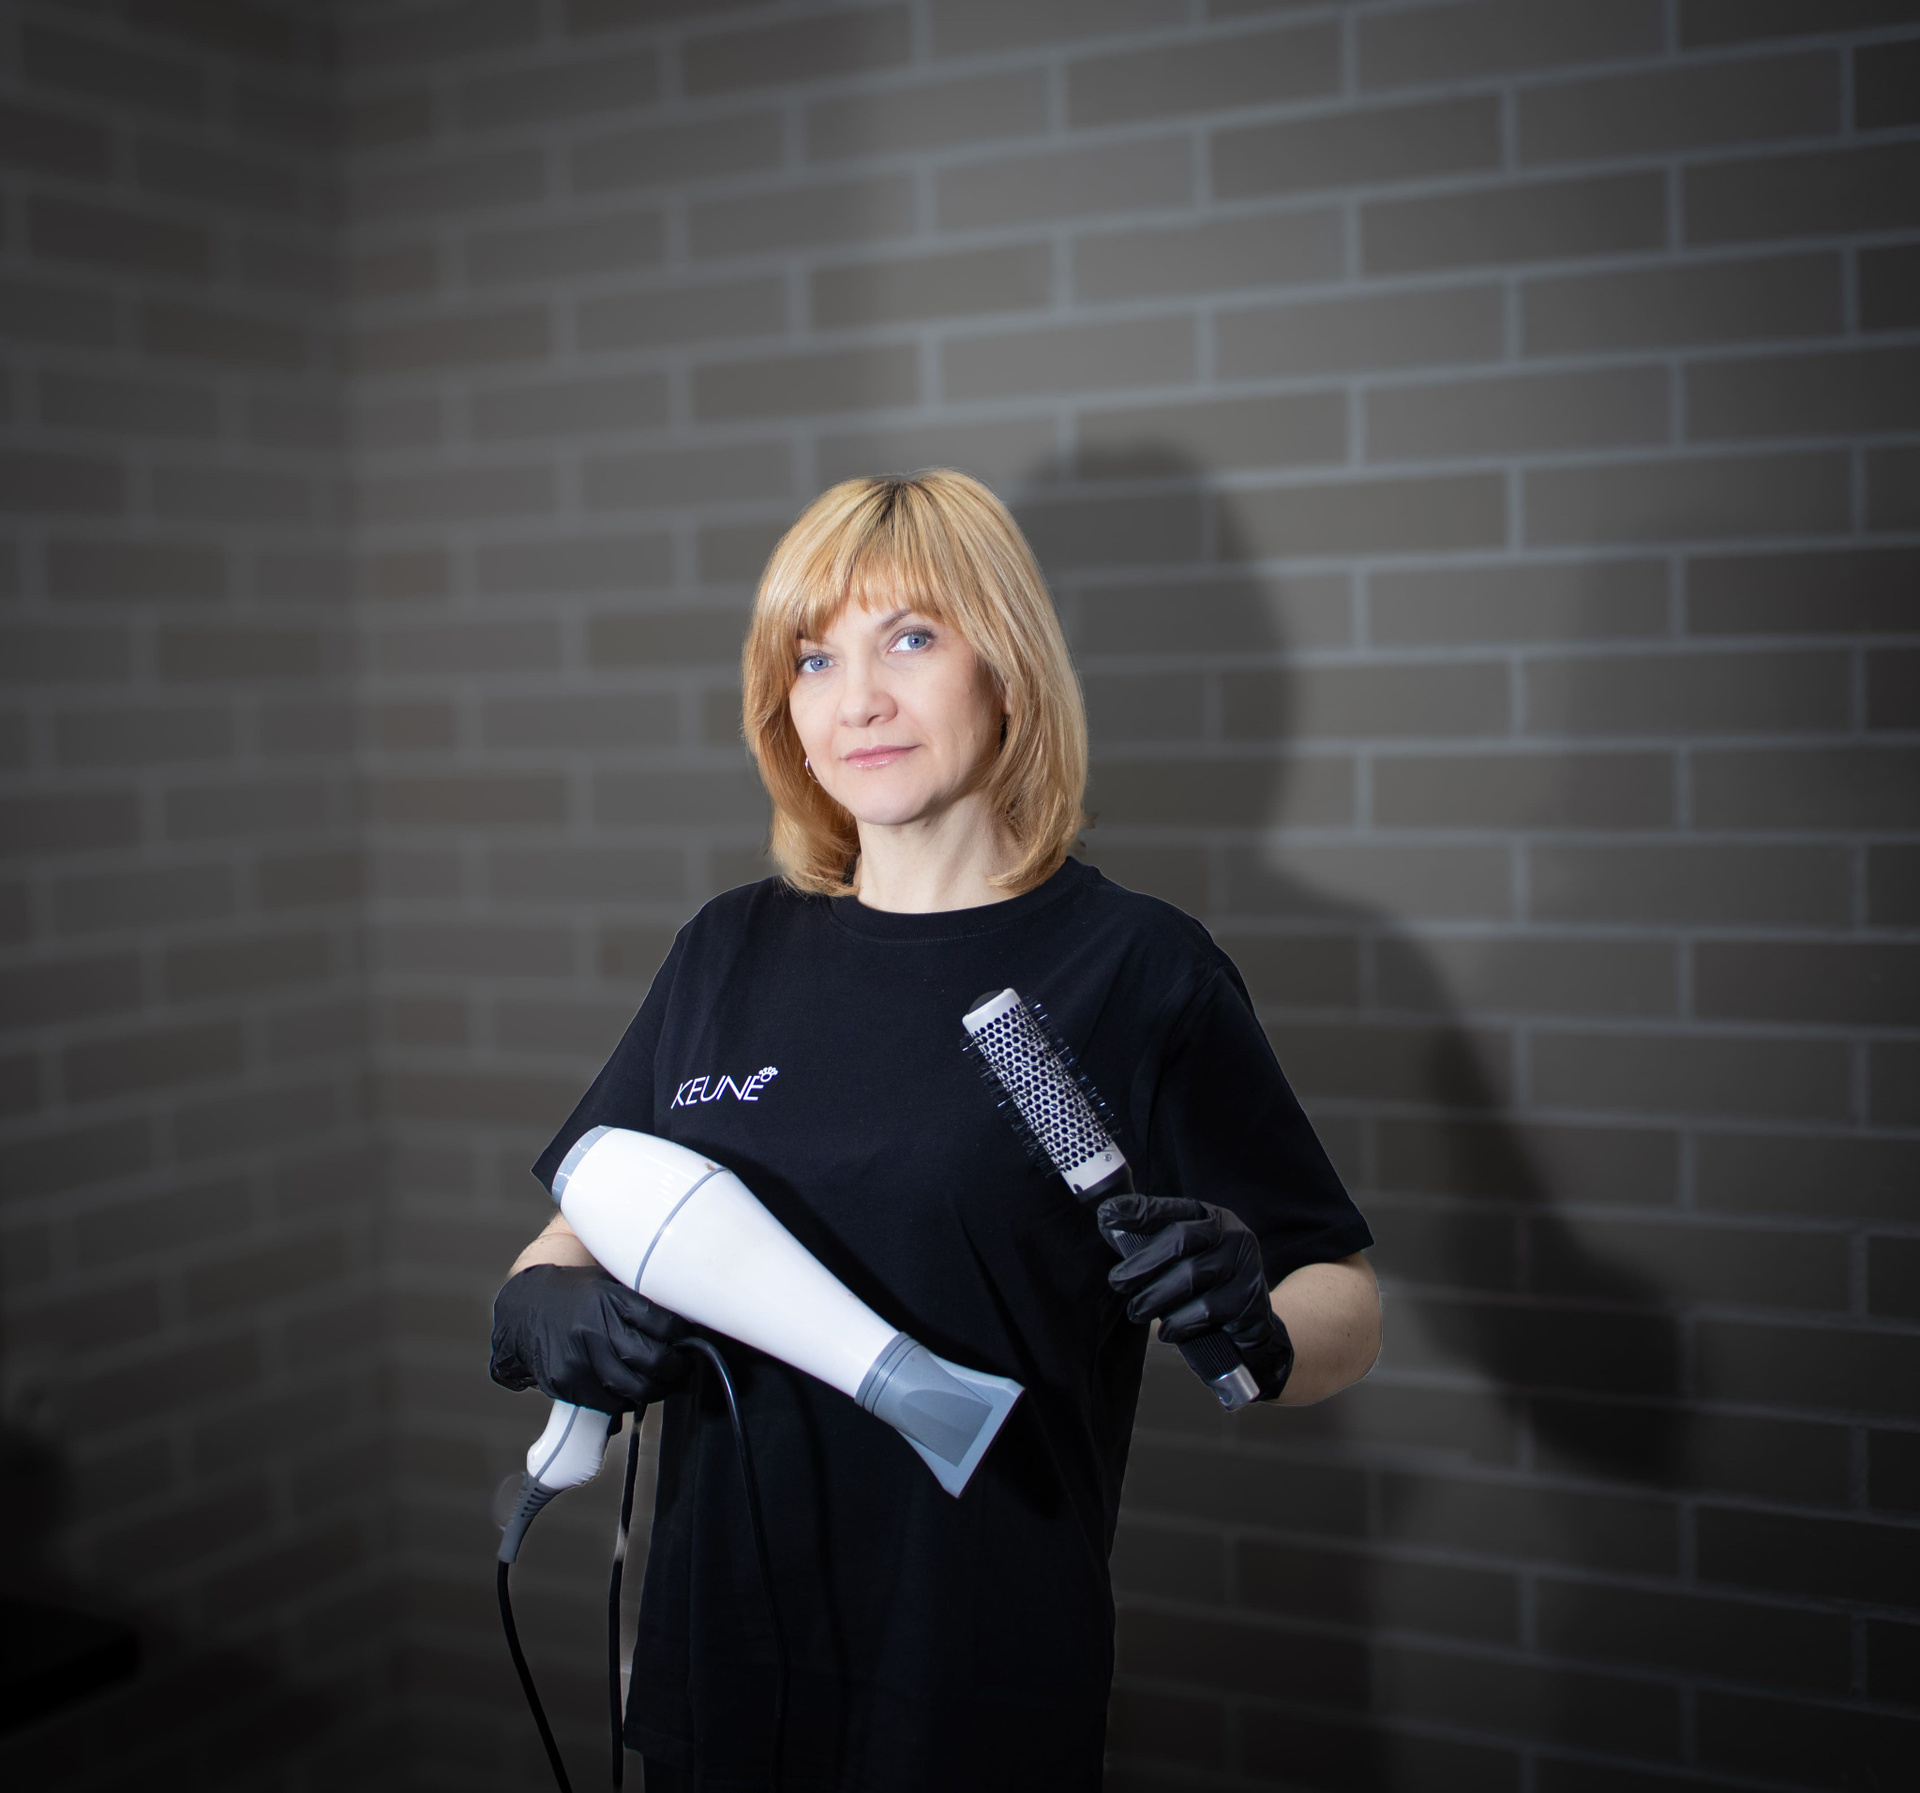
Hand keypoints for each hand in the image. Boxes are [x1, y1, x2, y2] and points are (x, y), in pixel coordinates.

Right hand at [490, 1263, 687, 1413]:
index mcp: (611, 1298)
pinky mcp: (567, 1381)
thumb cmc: (576, 1298)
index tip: (687, 1343)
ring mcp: (579, 1357)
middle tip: (680, 1369)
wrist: (524, 1309)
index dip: (683, 1338)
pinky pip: (609, 1403)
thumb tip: (683, 1331)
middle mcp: (595, 1327)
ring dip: (654, 1390)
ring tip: (658, 1382)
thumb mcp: (609, 1285)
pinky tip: (626, 1388)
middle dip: (676, 1370)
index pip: (665, 1324)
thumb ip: (642, 1304)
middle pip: (654, 1361)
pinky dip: (624, 1400)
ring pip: (634, 1389)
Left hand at [1096, 1193, 1294, 1400]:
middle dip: (1141, 1263)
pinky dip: (1178, 1322)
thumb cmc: (1208, 1283)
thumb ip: (1153, 1242)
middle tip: (1117, 1282)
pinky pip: (1204, 1311)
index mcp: (1211, 1217)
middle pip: (1180, 1240)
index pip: (1171, 1209)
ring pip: (1189, 1277)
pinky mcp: (1248, 1301)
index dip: (1139, 1211)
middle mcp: (1232, 1235)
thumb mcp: (1186, 1255)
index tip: (1106, 1214)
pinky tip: (1167, 1330)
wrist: (1252, 1322)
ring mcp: (1244, 1266)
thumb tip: (1107, 1223)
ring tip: (1137, 1311)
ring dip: (1154, 1298)